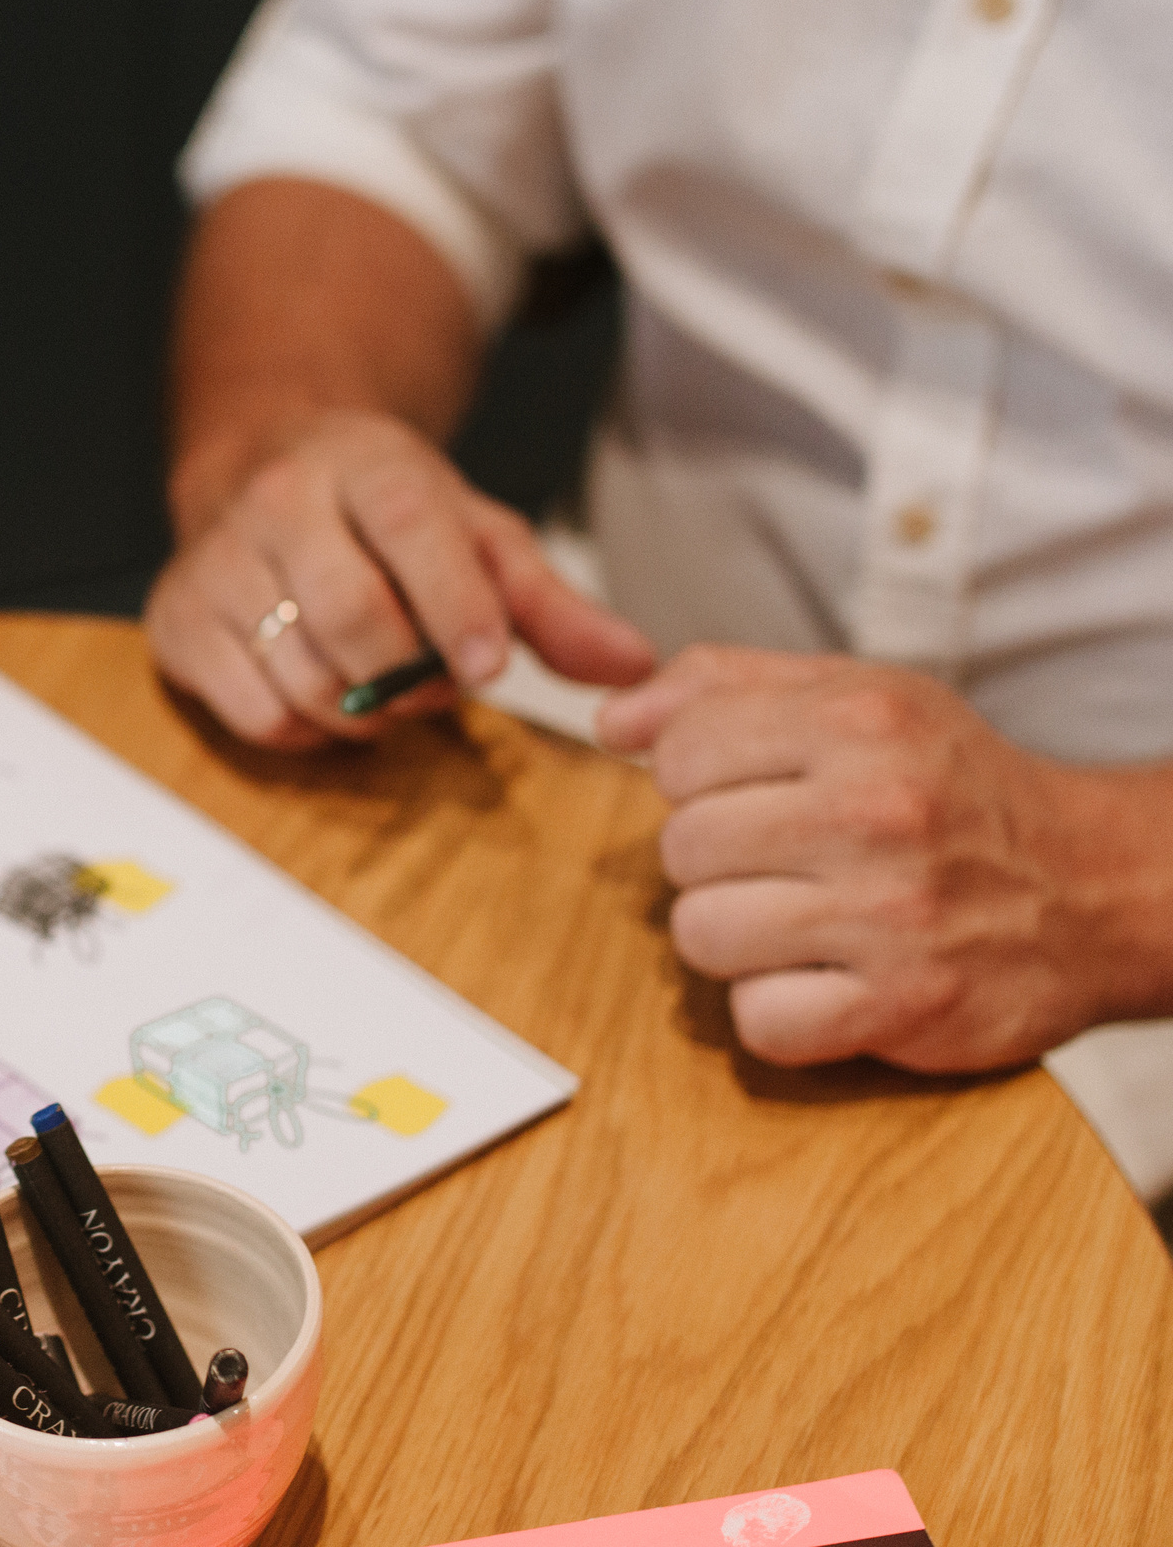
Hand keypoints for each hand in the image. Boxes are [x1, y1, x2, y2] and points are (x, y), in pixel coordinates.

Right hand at [145, 412, 655, 746]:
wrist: (261, 465)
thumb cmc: (383, 513)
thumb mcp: (474, 533)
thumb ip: (551, 604)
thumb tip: (633, 665)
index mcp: (363, 463)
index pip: (408, 527)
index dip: (453, 606)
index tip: (488, 668)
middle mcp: (277, 501)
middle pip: (351, 616)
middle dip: (409, 677)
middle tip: (435, 688)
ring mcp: (216, 561)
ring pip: (300, 674)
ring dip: (360, 711)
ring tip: (382, 689)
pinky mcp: (175, 620)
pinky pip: (252, 713)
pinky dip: (302, 728)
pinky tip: (320, 695)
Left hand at [596, 645, 1156, 1071]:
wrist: (1093, 887)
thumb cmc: (952, 789)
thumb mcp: (857, 696)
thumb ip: (723, 686)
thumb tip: (613, 718)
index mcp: (861, 721)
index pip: (679, 751)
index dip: (695, 778)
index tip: (751, 791)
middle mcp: (878, 811)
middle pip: (682, 847)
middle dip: (714, 860)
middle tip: (782, 862)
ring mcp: (893, 914)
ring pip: (703, 934)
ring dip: (736, 938)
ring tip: (801, 919)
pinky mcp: (906, 1007)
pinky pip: (760, 1021)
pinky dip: (780, 1011)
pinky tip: (826, 978)